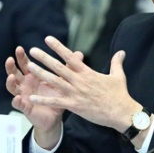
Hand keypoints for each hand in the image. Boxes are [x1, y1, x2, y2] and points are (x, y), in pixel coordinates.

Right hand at [6, 46, 64, 147]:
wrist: (55, 117)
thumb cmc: (57, 97)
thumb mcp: (62, 82)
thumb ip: (68, 67)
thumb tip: (79, 54)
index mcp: (33, 76)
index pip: (25, 64)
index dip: (22, 57)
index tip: (21, 48)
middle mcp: (25, 84)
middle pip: (14, 72)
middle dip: (12, 65)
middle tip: (11, 58)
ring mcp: (23, 95)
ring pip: (12, 87)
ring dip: (10, 81)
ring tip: (11, 76)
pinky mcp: (24, 107)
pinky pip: (18, 104)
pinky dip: (16, 101)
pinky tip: (18, 97)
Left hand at [24, 37, 140, 132]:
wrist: (123, 113)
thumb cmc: (121, 95)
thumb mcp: (119, 76)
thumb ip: (117, 63)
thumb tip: (122, 52)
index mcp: (88, 74)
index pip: (71, 57)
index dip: (59, 47)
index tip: (48, 39)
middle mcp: (80, 81)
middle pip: (59, 67)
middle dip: (45, 58)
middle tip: (32, 50)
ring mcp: (77, 94)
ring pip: (55, 82)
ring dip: (41, 74)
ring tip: (30, 67)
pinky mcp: (75, 106)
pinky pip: (57, 102)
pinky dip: (44, 100)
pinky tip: (32, 97)